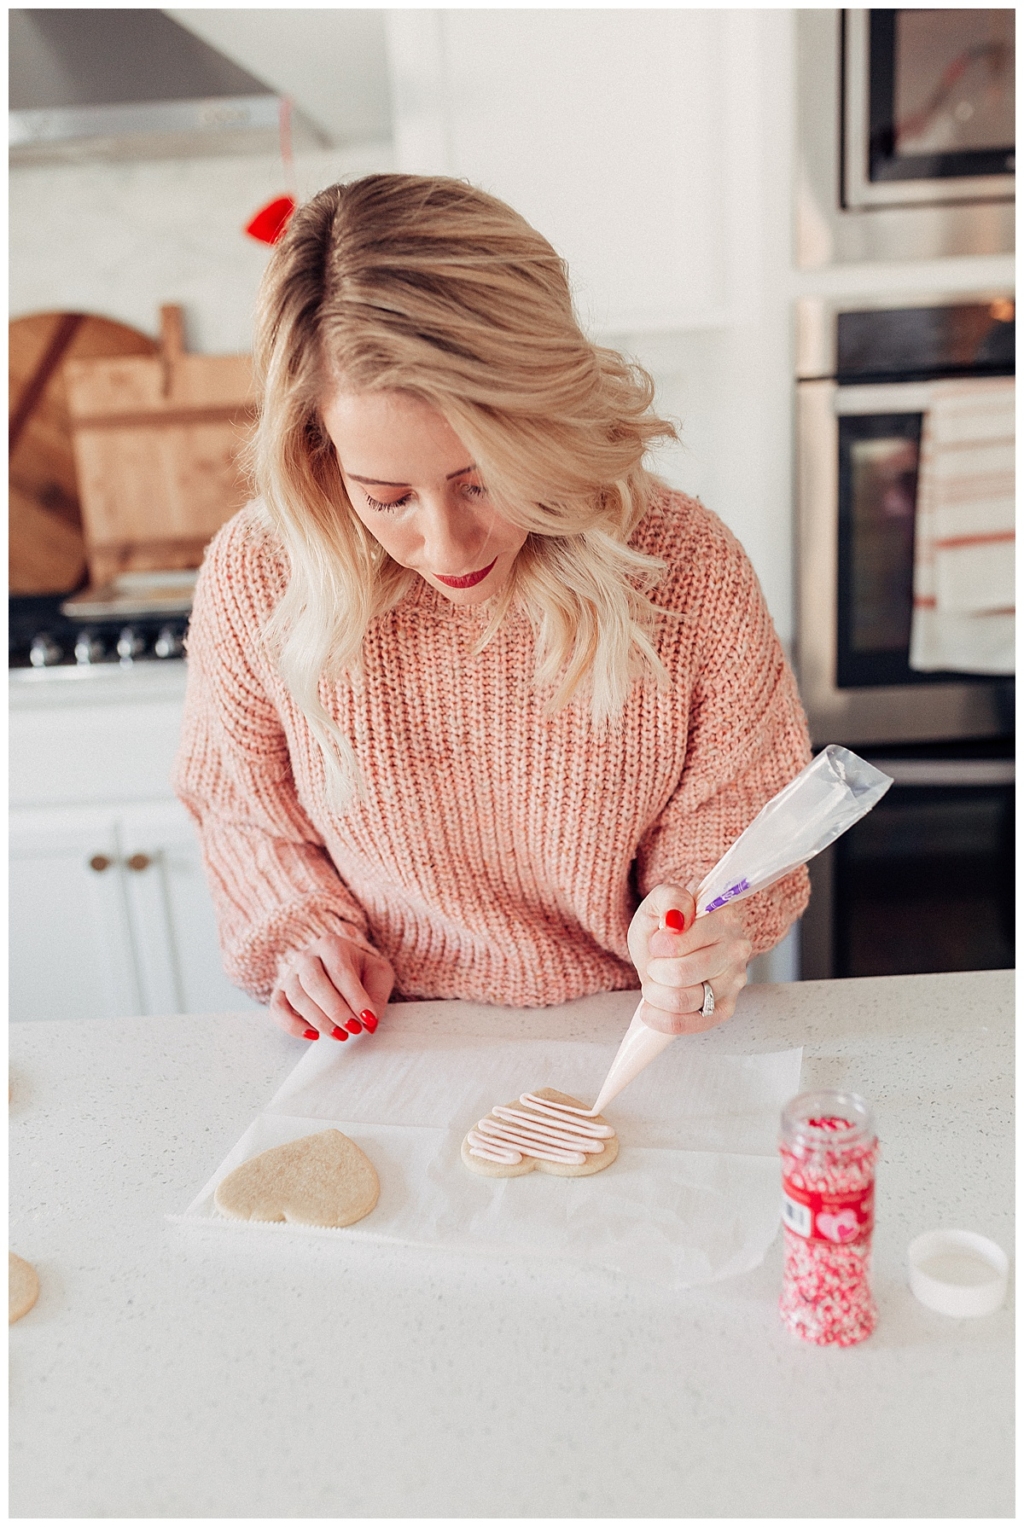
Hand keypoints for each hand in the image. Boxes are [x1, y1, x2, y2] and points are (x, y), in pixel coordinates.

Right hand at [270, 932, 394, 1041]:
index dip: (354, 998)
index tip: (368, 1019)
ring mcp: (291, 974)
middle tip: (353, 1029)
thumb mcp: (378, 974)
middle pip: (314, 982)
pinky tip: (313, 1035)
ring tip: (340, 1035)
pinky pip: (278, 1009)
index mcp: (332, 945)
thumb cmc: (361, 969)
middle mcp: (307, 956)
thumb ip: (376, 996)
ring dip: (319, 1021)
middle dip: (335, 1011)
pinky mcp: (281, 992)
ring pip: (296, 997)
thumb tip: (368, 1024)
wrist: (342, 963)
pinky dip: (292, 1026)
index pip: (340, 971)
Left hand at [626, 882, 751, 1034]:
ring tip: (656, 981)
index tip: (657, 941)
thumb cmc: (670, 924)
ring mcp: (734, 981)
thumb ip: (669, 898)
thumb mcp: (661, 900)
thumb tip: (677, 917)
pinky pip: (693, 1024)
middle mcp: (735, 950)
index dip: (657, 946)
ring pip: (683, 1000)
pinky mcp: (726, 1007)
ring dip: (656, 993)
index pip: (677, 943)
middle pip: (679, 974)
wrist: (677, 944)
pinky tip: (651, 1010)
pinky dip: (665, 1019)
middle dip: (655, 971)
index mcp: (723, 918)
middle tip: (656, 963)